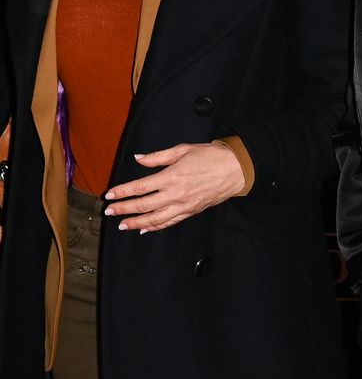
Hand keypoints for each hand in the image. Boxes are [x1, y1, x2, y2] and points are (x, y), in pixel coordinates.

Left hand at [104, 142, 244, 232]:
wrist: (235, 169)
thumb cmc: (210, 156)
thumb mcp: (183, 149)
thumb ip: (158, 156)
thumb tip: (139, 158)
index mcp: (172, 176)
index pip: (141, 187)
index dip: (123, 192)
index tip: (110, 195)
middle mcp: (175, 194)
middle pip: (144, 205)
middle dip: (124, 209)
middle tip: (109, 212)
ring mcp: (184, 206)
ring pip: (155, 219)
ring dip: (136, 222)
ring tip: (122, 224)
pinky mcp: (191, 212)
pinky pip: (169, 222)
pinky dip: (155, 227)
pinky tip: (144, 228)